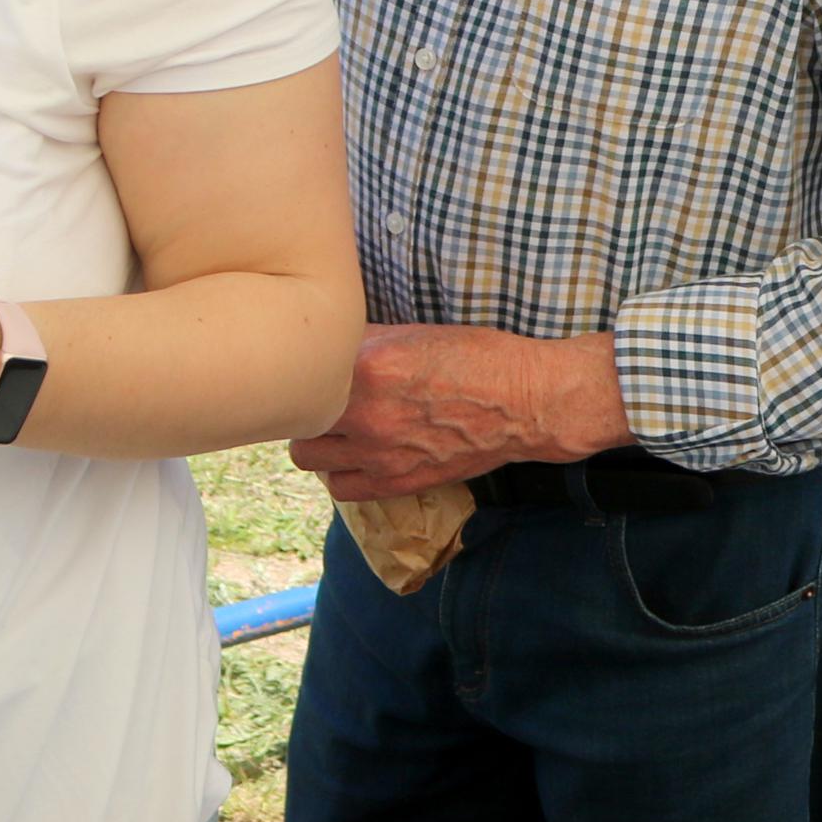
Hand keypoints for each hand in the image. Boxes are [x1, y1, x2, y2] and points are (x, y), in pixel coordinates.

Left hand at [288, 323, 623, 497]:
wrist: (526, 403)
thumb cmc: (480, 358)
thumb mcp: (418, 333)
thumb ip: (366, 341)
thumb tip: (331, 342)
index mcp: (368, 365)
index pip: (303, 366)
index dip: (305, 364)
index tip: (312, 364)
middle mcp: (365, 413)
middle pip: (295, 413)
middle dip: (304, 402)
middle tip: (322, 395)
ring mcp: (379, 453)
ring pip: (306, 455)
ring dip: (317, 440)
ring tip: (336, 428)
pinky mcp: (397, 482)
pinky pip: (340, 488)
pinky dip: (341, 474)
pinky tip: (358, 456)